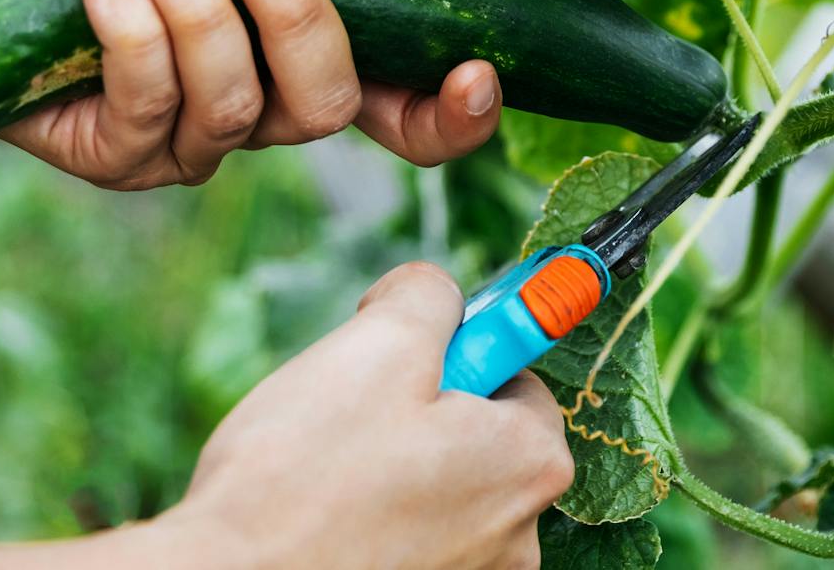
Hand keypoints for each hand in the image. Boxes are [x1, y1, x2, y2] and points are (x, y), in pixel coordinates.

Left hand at [0, 0, 502, 187]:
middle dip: (297, 18)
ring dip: (195, 12)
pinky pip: (149, 113)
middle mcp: (261, 107)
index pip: (409, 113)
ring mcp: (188, 142)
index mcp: (306, 45)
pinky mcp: (115, 157)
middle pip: (329, 107)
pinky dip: (131, 30)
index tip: (473, 67)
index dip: (454, 114)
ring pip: (234, 109)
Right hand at [167, 263, 574, 568]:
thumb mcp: (377, 344)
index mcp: (528, 462)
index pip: (517, 375)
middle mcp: (518, 534)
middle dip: (421, 410)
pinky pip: (410, 536)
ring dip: (393, 466)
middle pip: (480, 435)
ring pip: (439, 487)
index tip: (402, 354)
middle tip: (351, 409)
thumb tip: (437, 296)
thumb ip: (430, 298)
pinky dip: (375, 519)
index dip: (455, 350)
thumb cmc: (305, 473)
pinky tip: (325, 515)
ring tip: (327, 468)